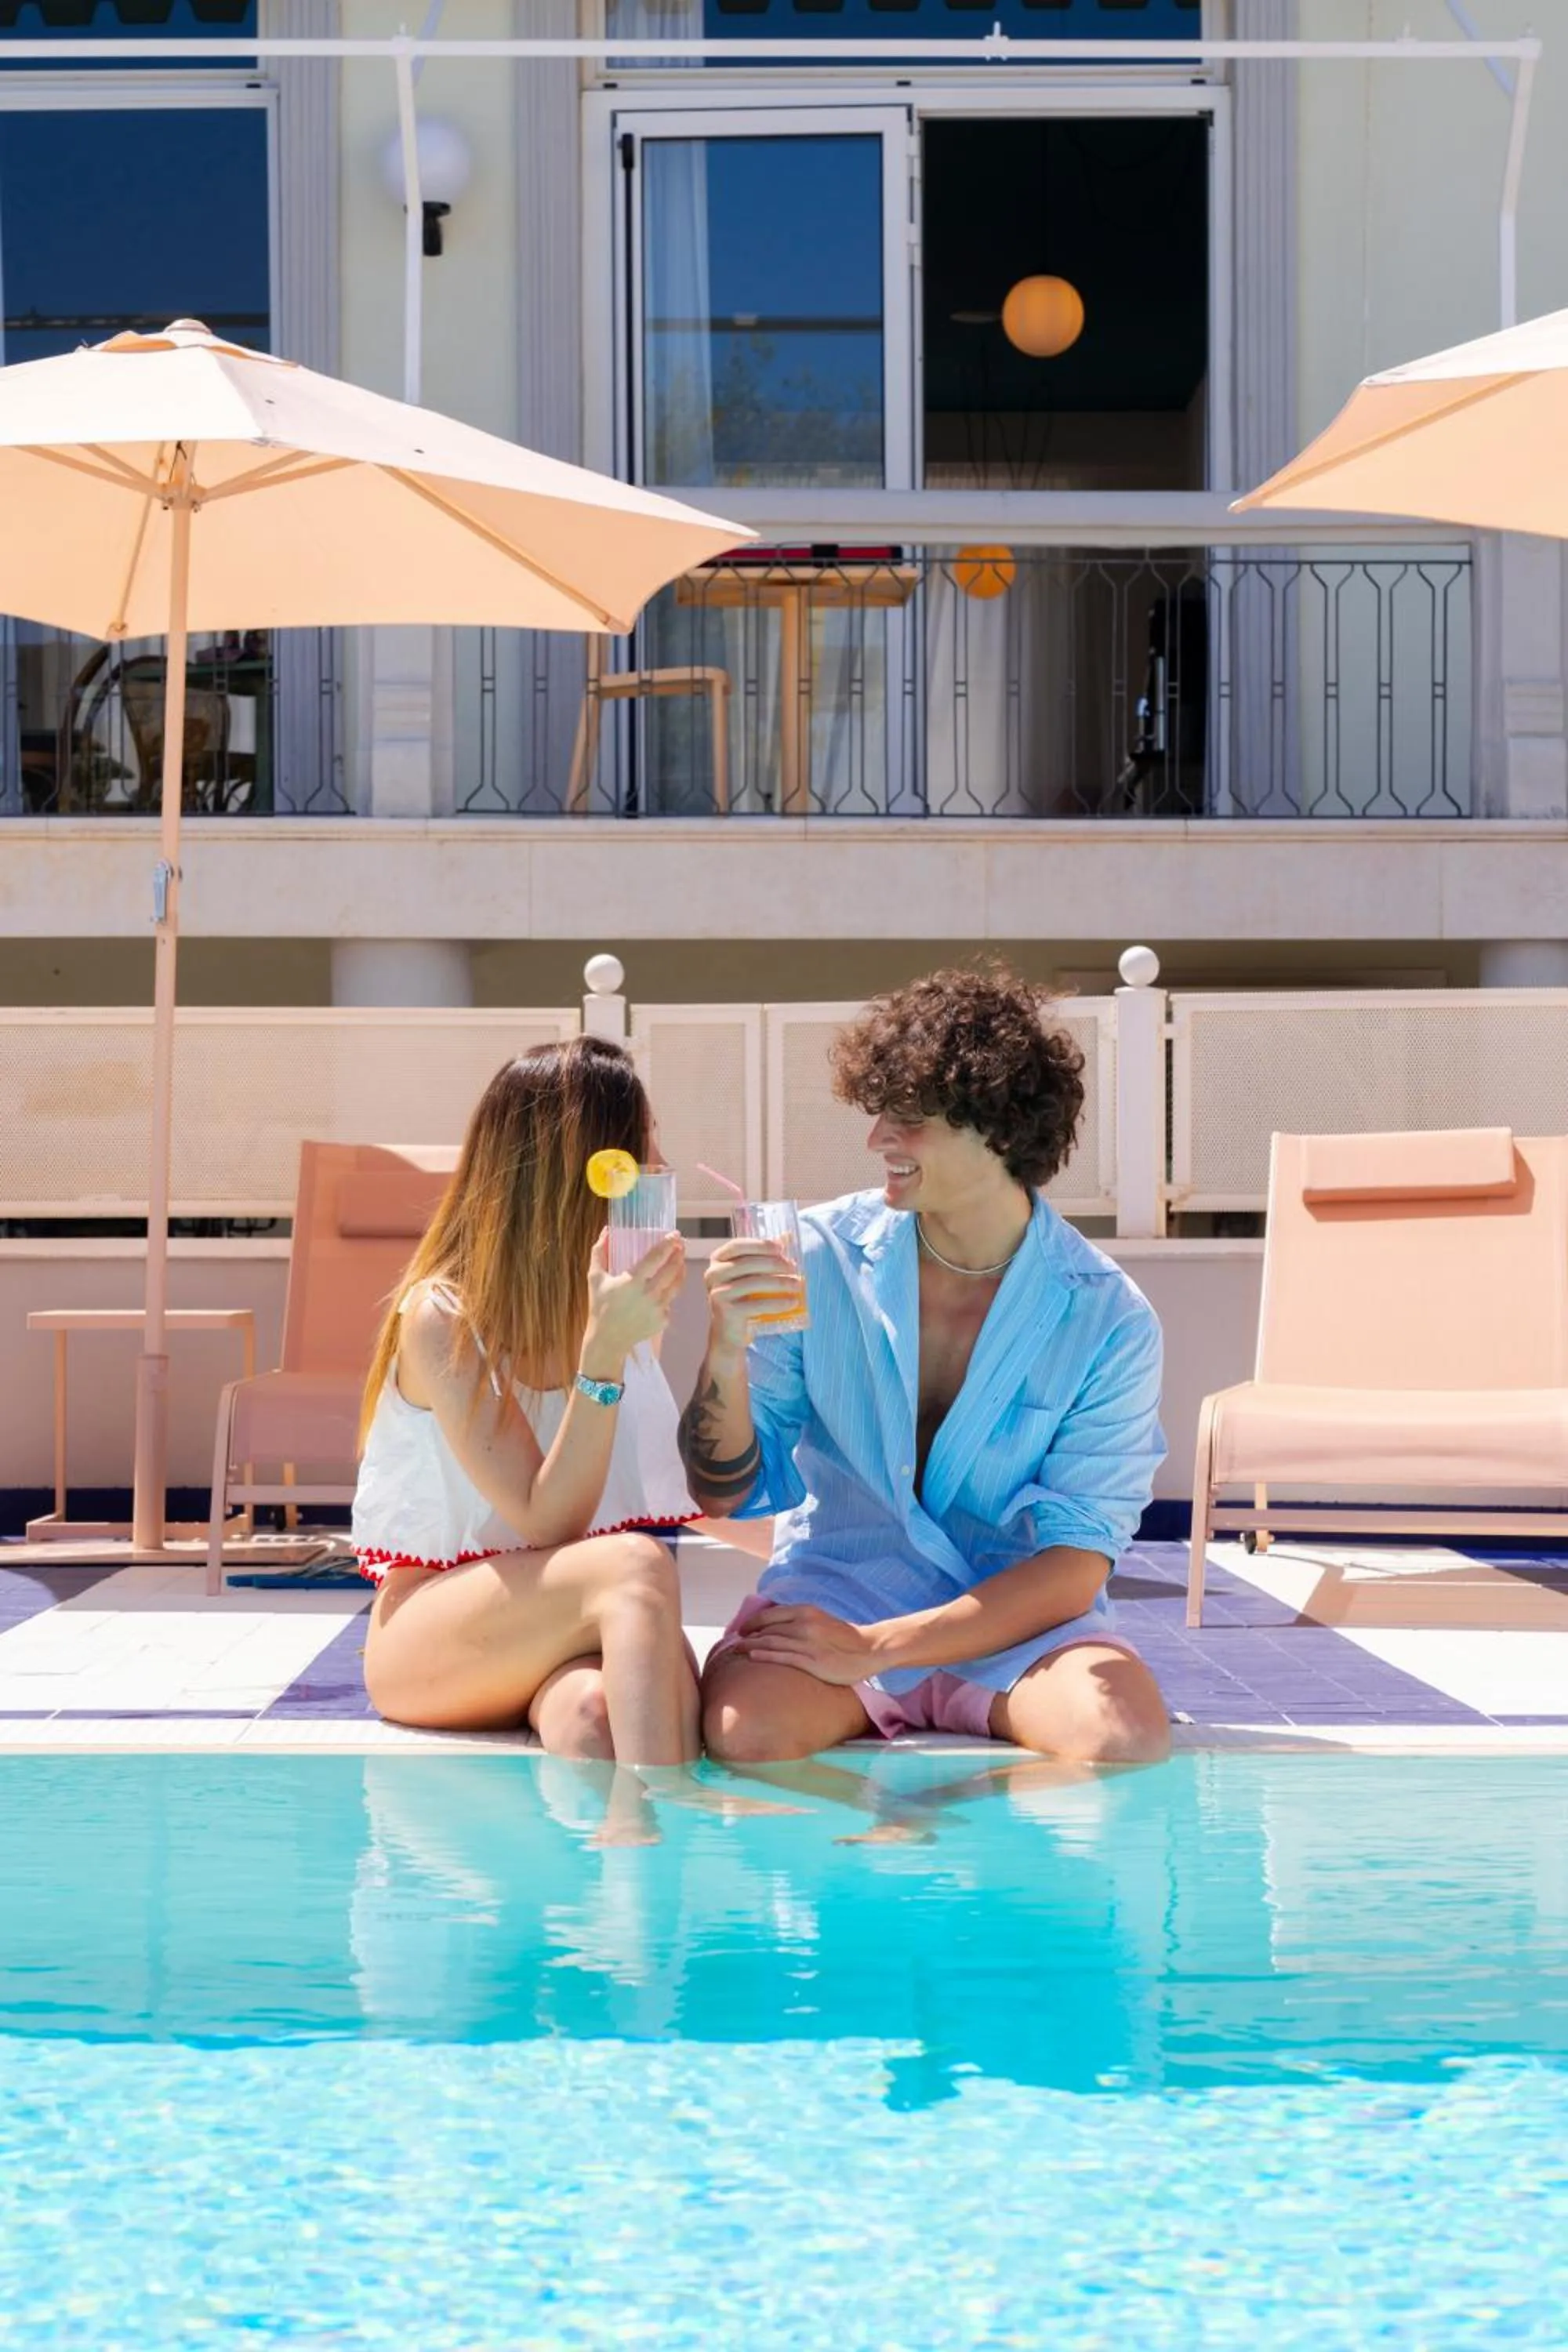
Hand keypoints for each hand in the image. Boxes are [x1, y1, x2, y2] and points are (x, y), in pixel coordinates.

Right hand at [582, 1229, 684, 1371]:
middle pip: (672, 1269)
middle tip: (680, 1244)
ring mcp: (658, 1309)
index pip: (656, 1257)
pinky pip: (670, 1302)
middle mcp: (649, 1295)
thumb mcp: (595, 1278)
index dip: (667, 1244)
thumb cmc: (600, 1306)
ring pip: (677, 1285)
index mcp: (632, 1282)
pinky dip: (670, 1292)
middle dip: (678, 1254)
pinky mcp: (663, 1320)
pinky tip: (667, 1285)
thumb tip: (607, 1230)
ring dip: (680, 1270)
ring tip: (680, 1260)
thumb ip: (599, 1252)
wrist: (608, 1340)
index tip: (674, 1234)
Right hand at [703, 1236, 803, 1354]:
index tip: (780, 1248)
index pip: (737, 1245)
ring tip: (797, 1285)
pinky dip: (777, 1303)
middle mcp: (713, 1275)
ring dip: (780, 1283)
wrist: (729, 1332)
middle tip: (794, 1268)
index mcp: (717, 1261)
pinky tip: (792, 1302)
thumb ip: (766, 1255)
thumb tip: (788, 1236)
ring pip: (754, 1283)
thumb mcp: (751, 1274)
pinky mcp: (727, 1312)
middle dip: (774, 1264)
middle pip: (748, 1263)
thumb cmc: (742, 1298)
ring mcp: (718, 1293)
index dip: (759, 1244)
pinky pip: (757, 1304)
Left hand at [737, 1602, 877, 1685]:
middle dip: (747, 1635)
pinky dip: (765, 1656)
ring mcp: (807, 1642)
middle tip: (733, 1643)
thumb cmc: (843, 1638)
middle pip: (767, 1629)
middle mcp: (804, 1623)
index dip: (752, 1622)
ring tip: (736, 1651)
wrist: (868, 1649)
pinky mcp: (812, 1661)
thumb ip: (800, 1621)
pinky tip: (752, 1657)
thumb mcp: (821, 1620)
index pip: (770, 1614)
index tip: (740, 1630)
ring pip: (771, 1642)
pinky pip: (783, 1657)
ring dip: (750, 1646)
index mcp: (806, 1611)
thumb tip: (777, 1628)